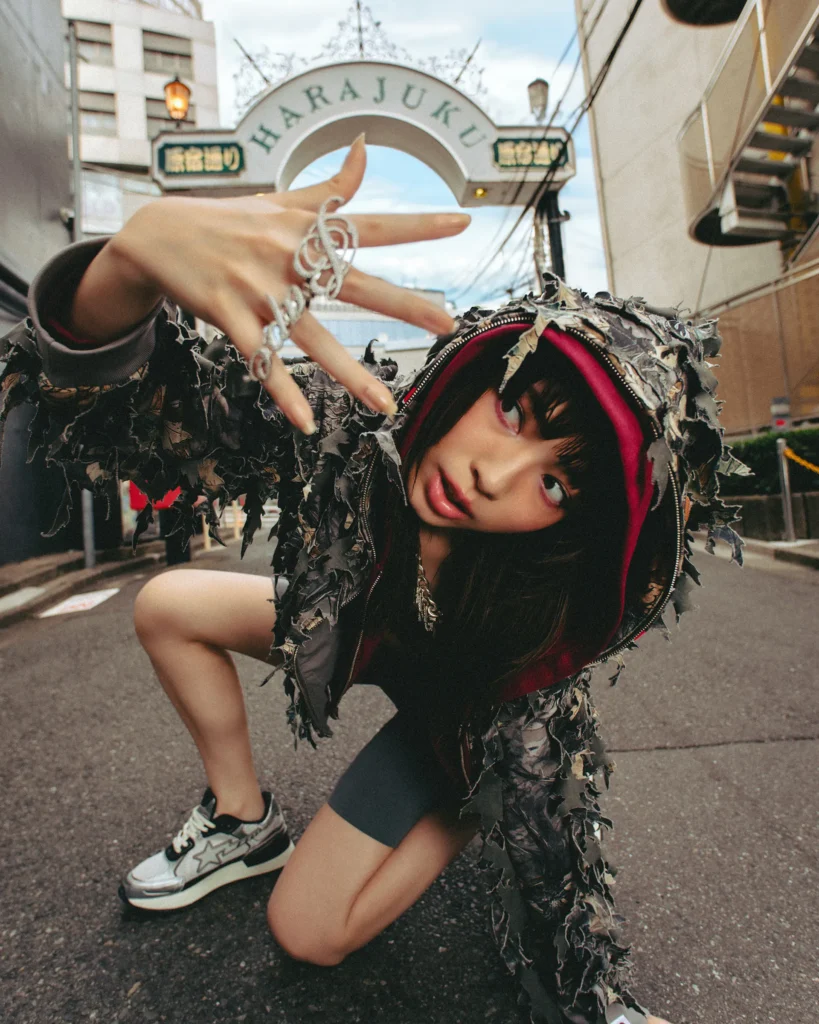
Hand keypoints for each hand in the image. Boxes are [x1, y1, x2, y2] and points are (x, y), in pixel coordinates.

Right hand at [71, 135, 469, 432]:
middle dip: (403, 304)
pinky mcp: (229, 314)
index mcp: (304, 228)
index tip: (461, 222)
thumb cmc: (226, 219)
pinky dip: (283, 392)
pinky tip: (305, 422)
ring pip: (312, 336)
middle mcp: (287, 256)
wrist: (156, 233)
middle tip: (447, 322)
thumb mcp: (278, 200)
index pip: (370, 225)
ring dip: (350, 373)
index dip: (416, 224)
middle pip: (354, 283)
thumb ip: (327, 188)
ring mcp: (257, 288)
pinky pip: (262, 359)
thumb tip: (364, 148)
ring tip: (385, 404)